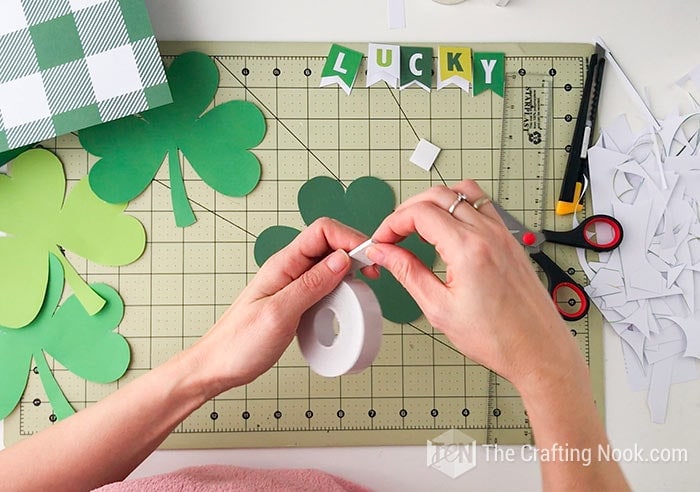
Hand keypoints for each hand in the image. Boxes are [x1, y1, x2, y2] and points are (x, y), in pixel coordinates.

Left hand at [186, 217, 372, 397]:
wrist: (217, 367)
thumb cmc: (238, 343)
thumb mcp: (279, 314)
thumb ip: (311, 285)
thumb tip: (341, 260)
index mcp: (282, 264)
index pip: (322, 231)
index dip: (348, 238)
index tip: (368, 258)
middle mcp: (288, 269)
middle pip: (328, 243)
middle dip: (354, 252)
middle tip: (371, 276)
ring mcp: (291, 284)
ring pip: (327, 263)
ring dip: (348, 271)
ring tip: (362, 289)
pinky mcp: (294, 300)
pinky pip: (322, 284)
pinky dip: (339, 288)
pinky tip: (345, 303)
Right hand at [367, 180, 584, 388]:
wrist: (538, 350)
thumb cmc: (497, 337)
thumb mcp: (439, 308)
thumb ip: (407, 273)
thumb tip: (384, 253)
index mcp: (468, 249)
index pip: (420, 213)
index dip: (392, 223)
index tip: (382, 240)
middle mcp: (488, 233)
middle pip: (438, 195)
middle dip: (408, 210)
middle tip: (393, 235)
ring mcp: (502, 233)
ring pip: (461, 192)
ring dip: (434, 202)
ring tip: (418, 226)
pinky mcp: (509, 240)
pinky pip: (481, 205)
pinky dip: (457, 207)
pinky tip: (447, 229)